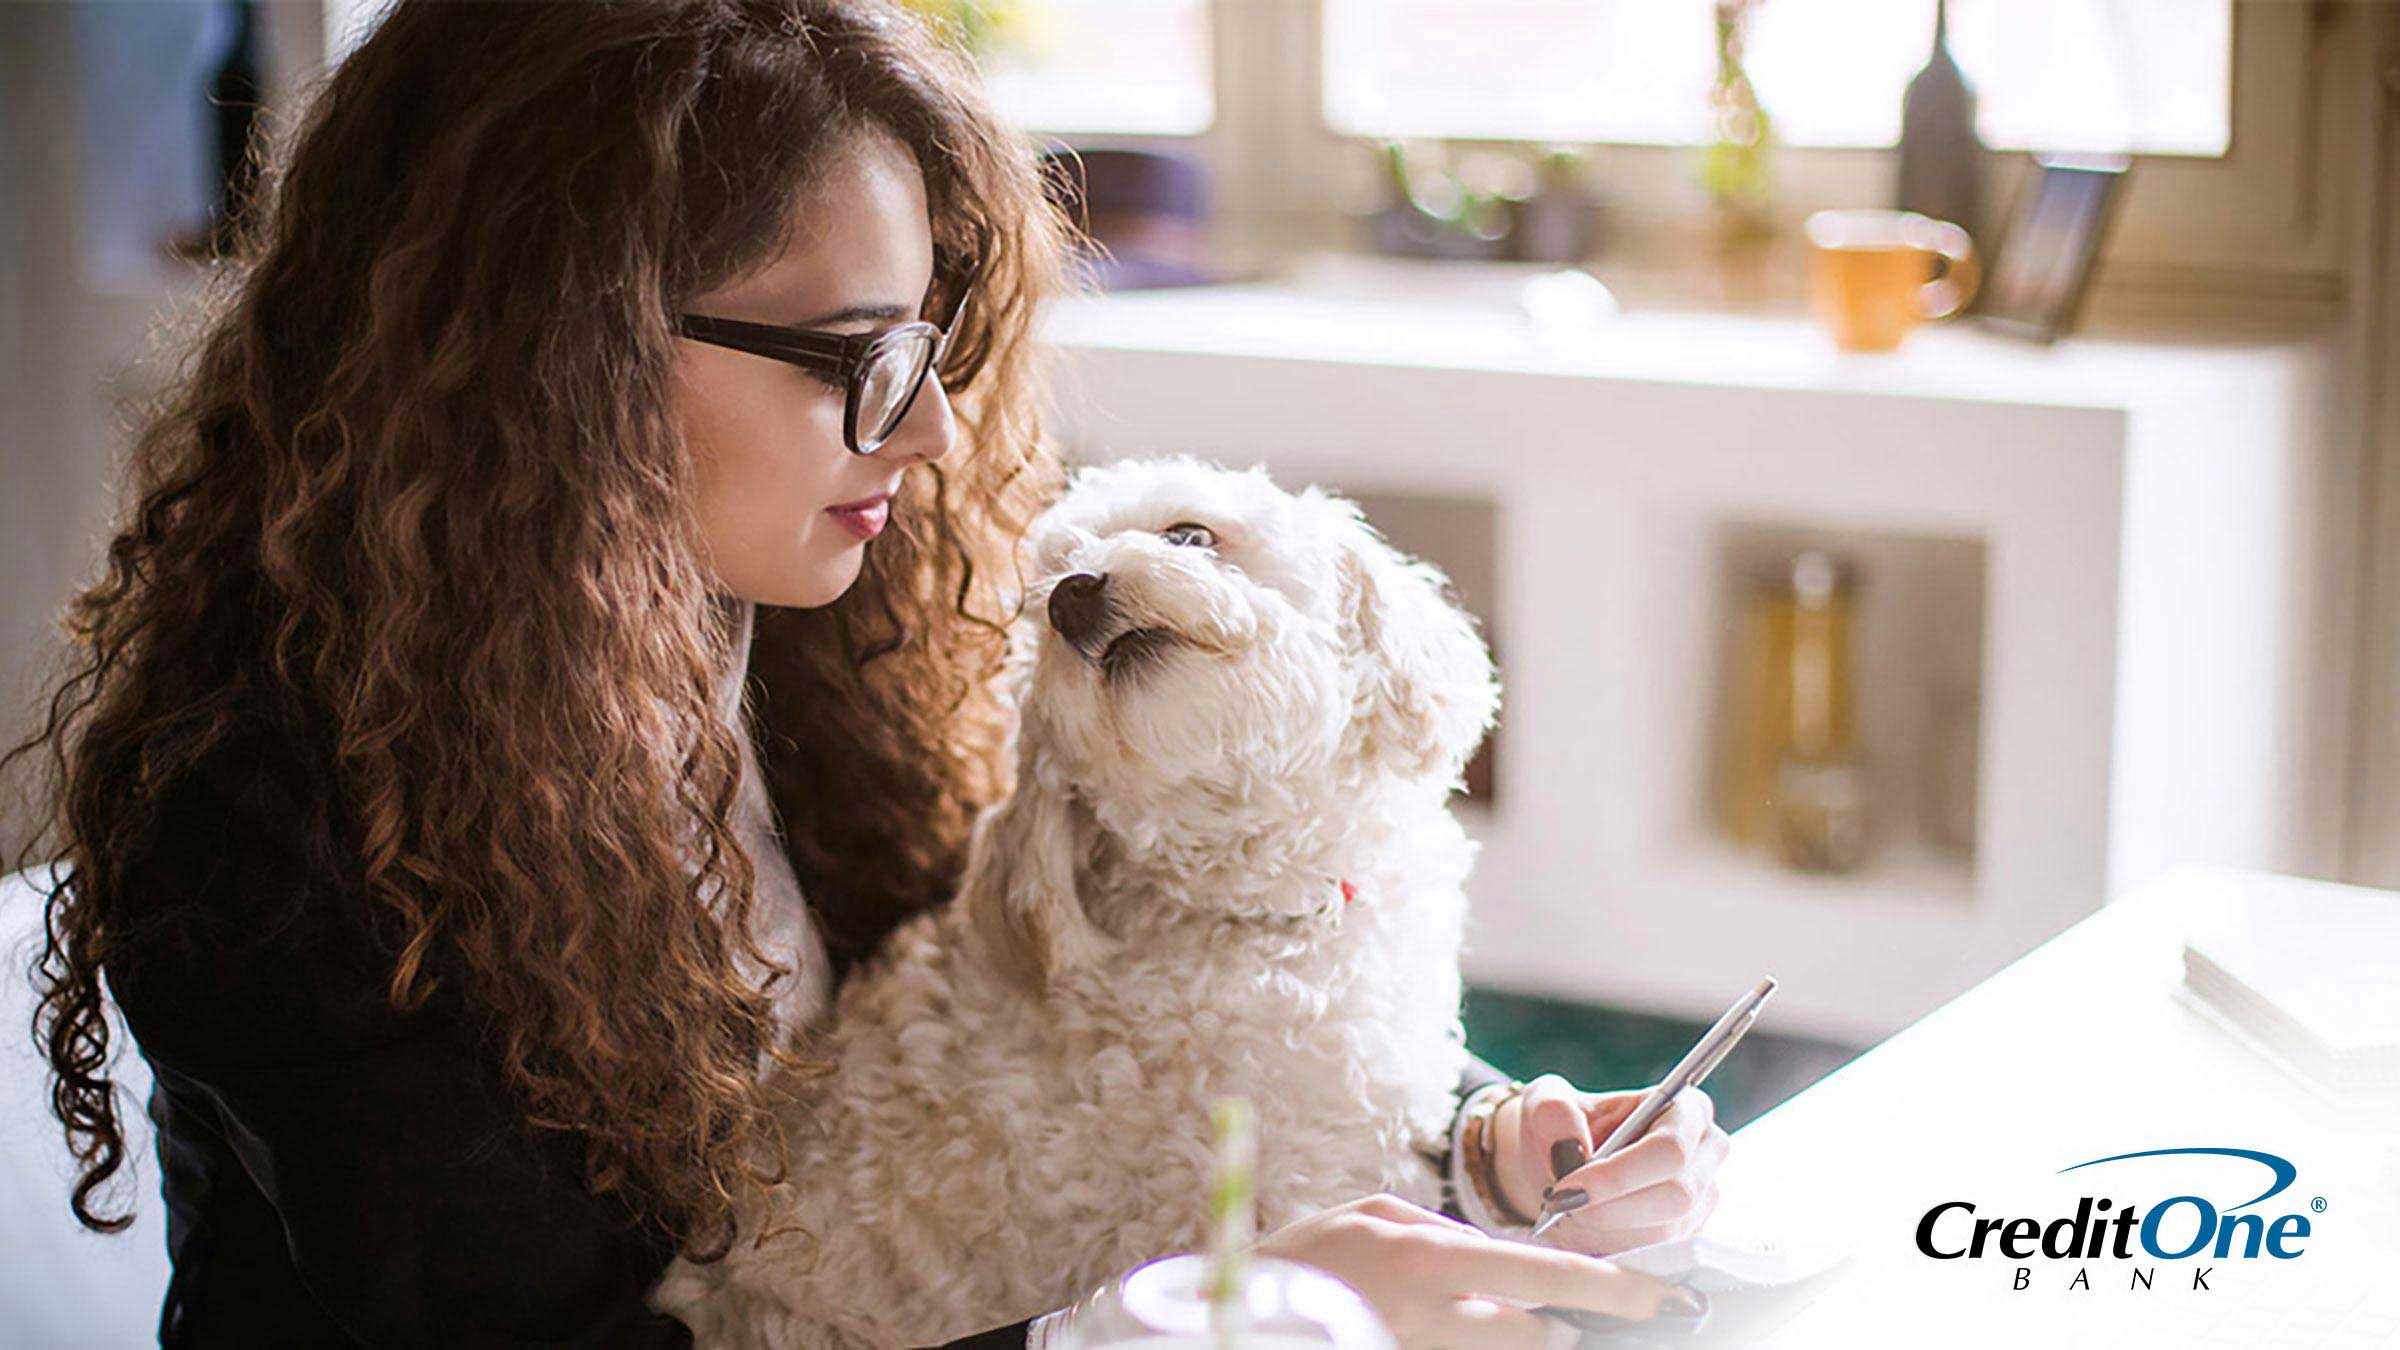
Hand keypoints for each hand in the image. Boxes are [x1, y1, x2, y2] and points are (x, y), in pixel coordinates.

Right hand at [1253, 1192, 1691, 1349]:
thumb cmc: (1306, 1255)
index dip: (1607, 1288)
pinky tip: (1472, 1328)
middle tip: (1566, 1315)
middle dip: (1561, 1326)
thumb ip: (1445, 1233)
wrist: (1243, 1309)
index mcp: (1427, 1260)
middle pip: (1538, 1336)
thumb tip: (1501, 1256)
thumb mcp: (1374, 1215)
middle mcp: (1432, 1317)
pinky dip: (1485, 1346)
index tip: (1654, 1295)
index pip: (1542, 1275)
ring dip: (1524, 1341)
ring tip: (1500, 1318)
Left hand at [1486, 1075, 1729, 1255]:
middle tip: (1562, 1206)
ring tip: (1567, 1212)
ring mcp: (1701, 1198)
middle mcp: (1706, 1152)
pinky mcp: (1686, 1234)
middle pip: (1676, 1196)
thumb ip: (1552, 1112)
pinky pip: (1653, 1254)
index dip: (1619, 1175)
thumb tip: (1569, 1147)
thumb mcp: (1544, 1103)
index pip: (1669, 1149)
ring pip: (1663, 1232)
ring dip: (1606, 1229)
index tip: (1567, 1188)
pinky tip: (1581, 1227)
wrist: (1562, 1165)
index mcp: (1686, 1108)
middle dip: (1611, 1209)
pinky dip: (1609, 1246)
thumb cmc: (1562, 1126)